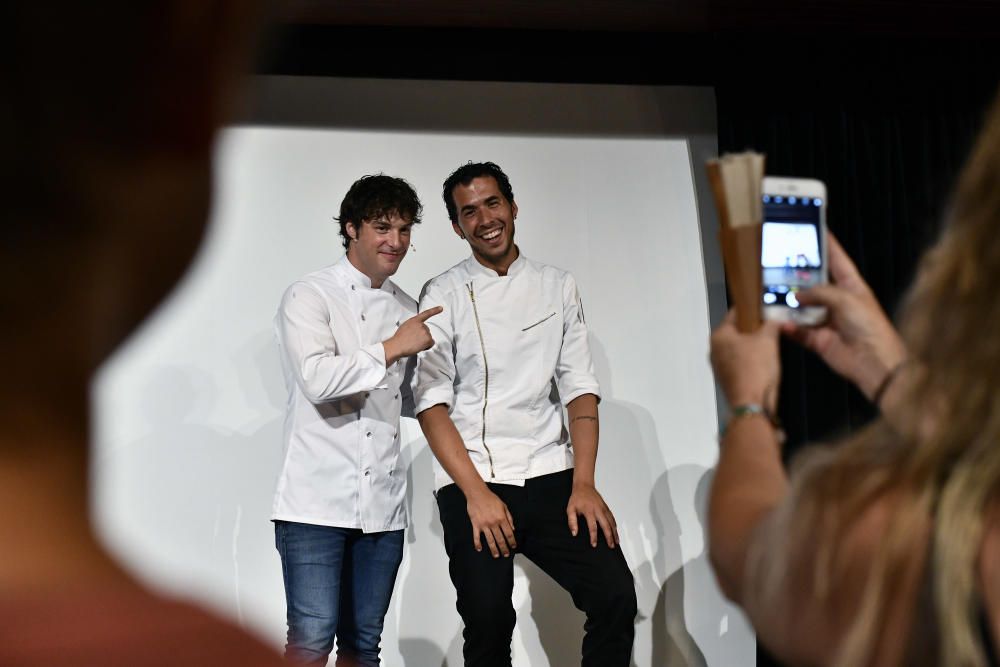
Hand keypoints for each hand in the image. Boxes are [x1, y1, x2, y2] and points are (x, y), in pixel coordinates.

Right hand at [384, 306, 443, 363]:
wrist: (397, 346)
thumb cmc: (399, 339)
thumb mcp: (405, 326)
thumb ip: (413, 325)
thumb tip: (415, 329)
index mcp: (414, 320)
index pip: (426, 313)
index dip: (434, 310)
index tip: (440, 308)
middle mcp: (421, 325)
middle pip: (427, 330)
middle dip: (422, 336)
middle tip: (413, 340)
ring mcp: (425, 331)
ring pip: (429, 337)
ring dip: (424, 342)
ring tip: (414, 343)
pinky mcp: (428, 339)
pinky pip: (431, 343)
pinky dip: (427, 346)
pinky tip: (419, 346)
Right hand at [465, 487, 516, 557]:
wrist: (477, 493)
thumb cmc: (490, 498)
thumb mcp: (504, 506)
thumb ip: (509, 517)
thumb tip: (513, 528)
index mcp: (501, 518)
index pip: (509, 533)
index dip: (512, 541)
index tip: (513, 546)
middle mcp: (493, 523)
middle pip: (500, 539)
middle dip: (504, 548)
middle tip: (506, 554)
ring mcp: (484, 525)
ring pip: (490, 540)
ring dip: (494, 549)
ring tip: (496, 555)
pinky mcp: (475, 525)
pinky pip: (476, 537)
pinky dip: (477, 544)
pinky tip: (479, 549)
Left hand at [567, 482, 618, 547]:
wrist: (584, 486)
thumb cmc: (577, 498)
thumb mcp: (570, 509)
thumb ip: (572, 521)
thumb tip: (574, 533)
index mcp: (589, 511)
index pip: (592, 527)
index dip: (593, 537)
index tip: (594, 544)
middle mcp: (598, 510)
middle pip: (606, 525)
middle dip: (609, 537)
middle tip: (611, 546)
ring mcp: (603, 508)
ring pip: (611, 522)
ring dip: (615, 532)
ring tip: (616, 542)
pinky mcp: (606, 507)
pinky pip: (612, 517)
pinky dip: (615, 525)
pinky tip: (616, 531)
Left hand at [710, 310, 781, 410]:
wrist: (752, 404)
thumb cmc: (757, 367)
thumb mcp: (768, 340)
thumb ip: (771, 324)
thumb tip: (774, 319)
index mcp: (719, 336)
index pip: (735, 313)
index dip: (751, 309)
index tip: (764, 309)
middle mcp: (713, 349)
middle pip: (736, 332)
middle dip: (753, 329)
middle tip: (770, 328)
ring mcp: (718, 366)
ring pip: (737, 348)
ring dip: (752, 346)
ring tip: (770, 345)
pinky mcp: (726, 379)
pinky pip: (739, 363)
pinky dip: (749, 361)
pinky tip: (763, 363)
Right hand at [783, 233, 906, 398]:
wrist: (874, 363)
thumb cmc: (869, 327)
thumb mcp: (846, 299)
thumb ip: (819, 292)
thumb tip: (796, 295)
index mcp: (851, 286)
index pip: (836, 259)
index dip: (826, 244)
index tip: (813, 229)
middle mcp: (837, 301)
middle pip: (814, 283)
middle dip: (797, 275)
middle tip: (778, 262)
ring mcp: (826, 320)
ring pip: (802, 307)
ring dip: (788, 302)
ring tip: (770, 291)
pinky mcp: (818, 339)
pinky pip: (798, 331)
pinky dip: (788, 327)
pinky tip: (778, 321)